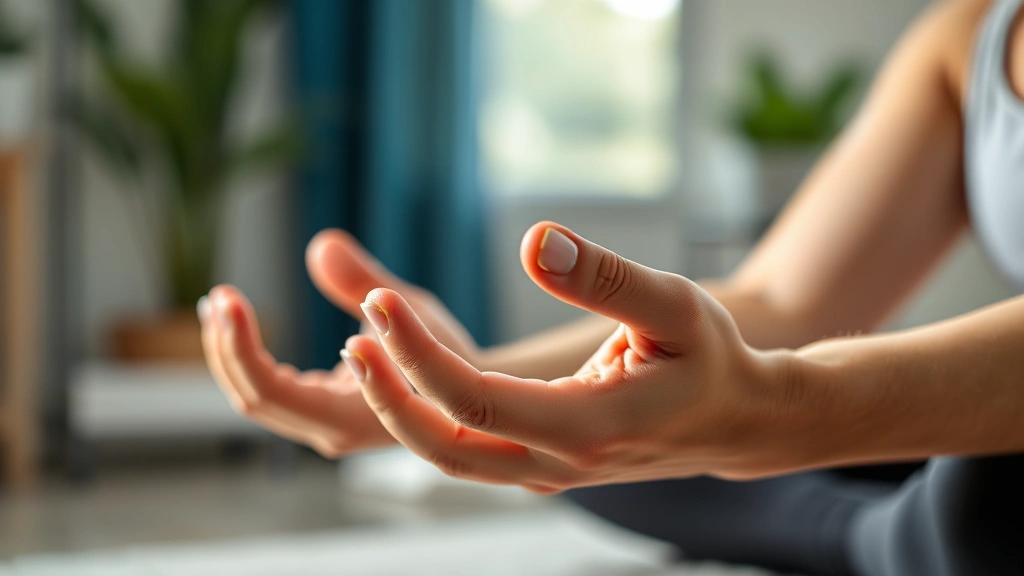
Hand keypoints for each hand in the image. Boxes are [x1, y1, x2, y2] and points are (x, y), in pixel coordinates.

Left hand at [201, 229, 482, 456]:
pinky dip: (250, 355)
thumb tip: (321, 245)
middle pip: (253, 397)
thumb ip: (365, 280)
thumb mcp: (414, 308)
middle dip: (227, 345)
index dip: (239, 345)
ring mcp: (325, 426)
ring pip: (257, 396)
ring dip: (232, 350)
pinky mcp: (325, 413)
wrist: (476, 396)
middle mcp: (331, 432)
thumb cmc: (452, 354)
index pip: (269, 390)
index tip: (228, 298)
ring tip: (218, 302)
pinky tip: (237, 322)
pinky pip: (273, 390)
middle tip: (217, 295)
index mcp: (350, 417)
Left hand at [343, 222, 805, 491]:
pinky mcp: (541, 462)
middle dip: (390, 394)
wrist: (735, 421)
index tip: (380, 305)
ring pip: (451, 455)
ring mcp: (547, 471)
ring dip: (402, 406)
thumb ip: (605, 275)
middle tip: (355, 335)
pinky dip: (428, 412)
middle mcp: (560, 462)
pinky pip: (469, 448)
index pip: (478, 402)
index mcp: (592, 426)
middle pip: (447, 446)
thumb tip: (534, 241)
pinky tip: (406, 369)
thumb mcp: (675, 303)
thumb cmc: (709, 357)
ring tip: (365, 348)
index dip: (420, 356)